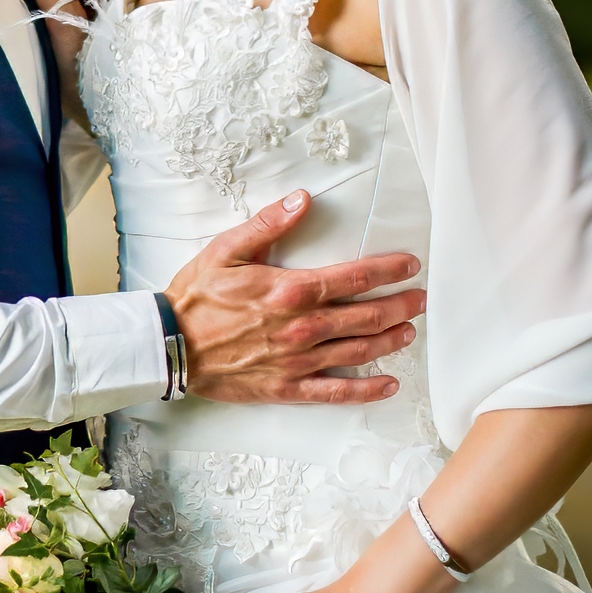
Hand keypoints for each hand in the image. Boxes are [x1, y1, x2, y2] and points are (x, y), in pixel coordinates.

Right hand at [165, 190, 424, 405]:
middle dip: (400, 304)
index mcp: (290, 290)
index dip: (388, 270)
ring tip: (410, 330)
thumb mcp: (226, 249)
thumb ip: (268, 224)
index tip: (410, 265)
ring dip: (390, 340)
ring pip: (358, 351)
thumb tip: (303, 200)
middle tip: (421, 298)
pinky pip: (335, 392)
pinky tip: (388, 384)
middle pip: (366, 315)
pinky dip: (366, 390)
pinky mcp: (287, 387)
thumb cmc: (196, 297)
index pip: (354, 277)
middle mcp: (302, 327)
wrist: (170, 346)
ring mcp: (297, 360)